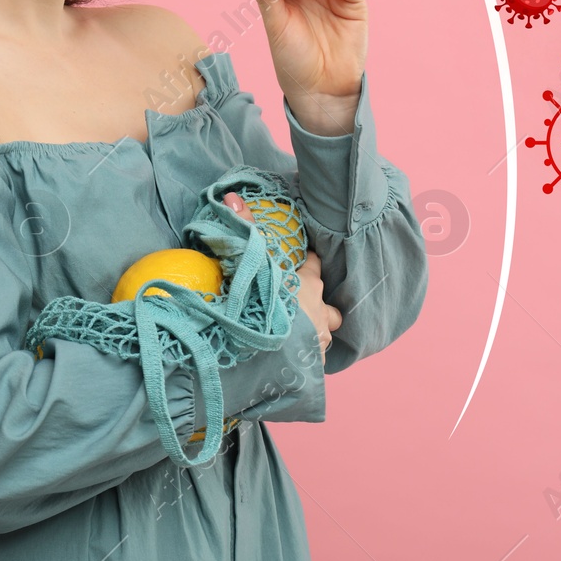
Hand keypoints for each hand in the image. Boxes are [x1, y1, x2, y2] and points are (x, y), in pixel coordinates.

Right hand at [223, 194, 337, 357]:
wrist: (270, 354)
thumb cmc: (265, 305)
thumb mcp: (253, 263)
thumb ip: (244, 229)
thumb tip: (232, 195)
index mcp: (308, 284)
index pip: (315, 265)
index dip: (308, 263)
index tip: (299, 262)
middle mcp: (320, 311)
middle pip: (329, 305)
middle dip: (319, 305)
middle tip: (300, 305)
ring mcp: (319, 341)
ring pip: (325, 333)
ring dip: (315, 333)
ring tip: (298, 336)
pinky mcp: (314, 366)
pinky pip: (315, 360)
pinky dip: (306, 358)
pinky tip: (292, 361)